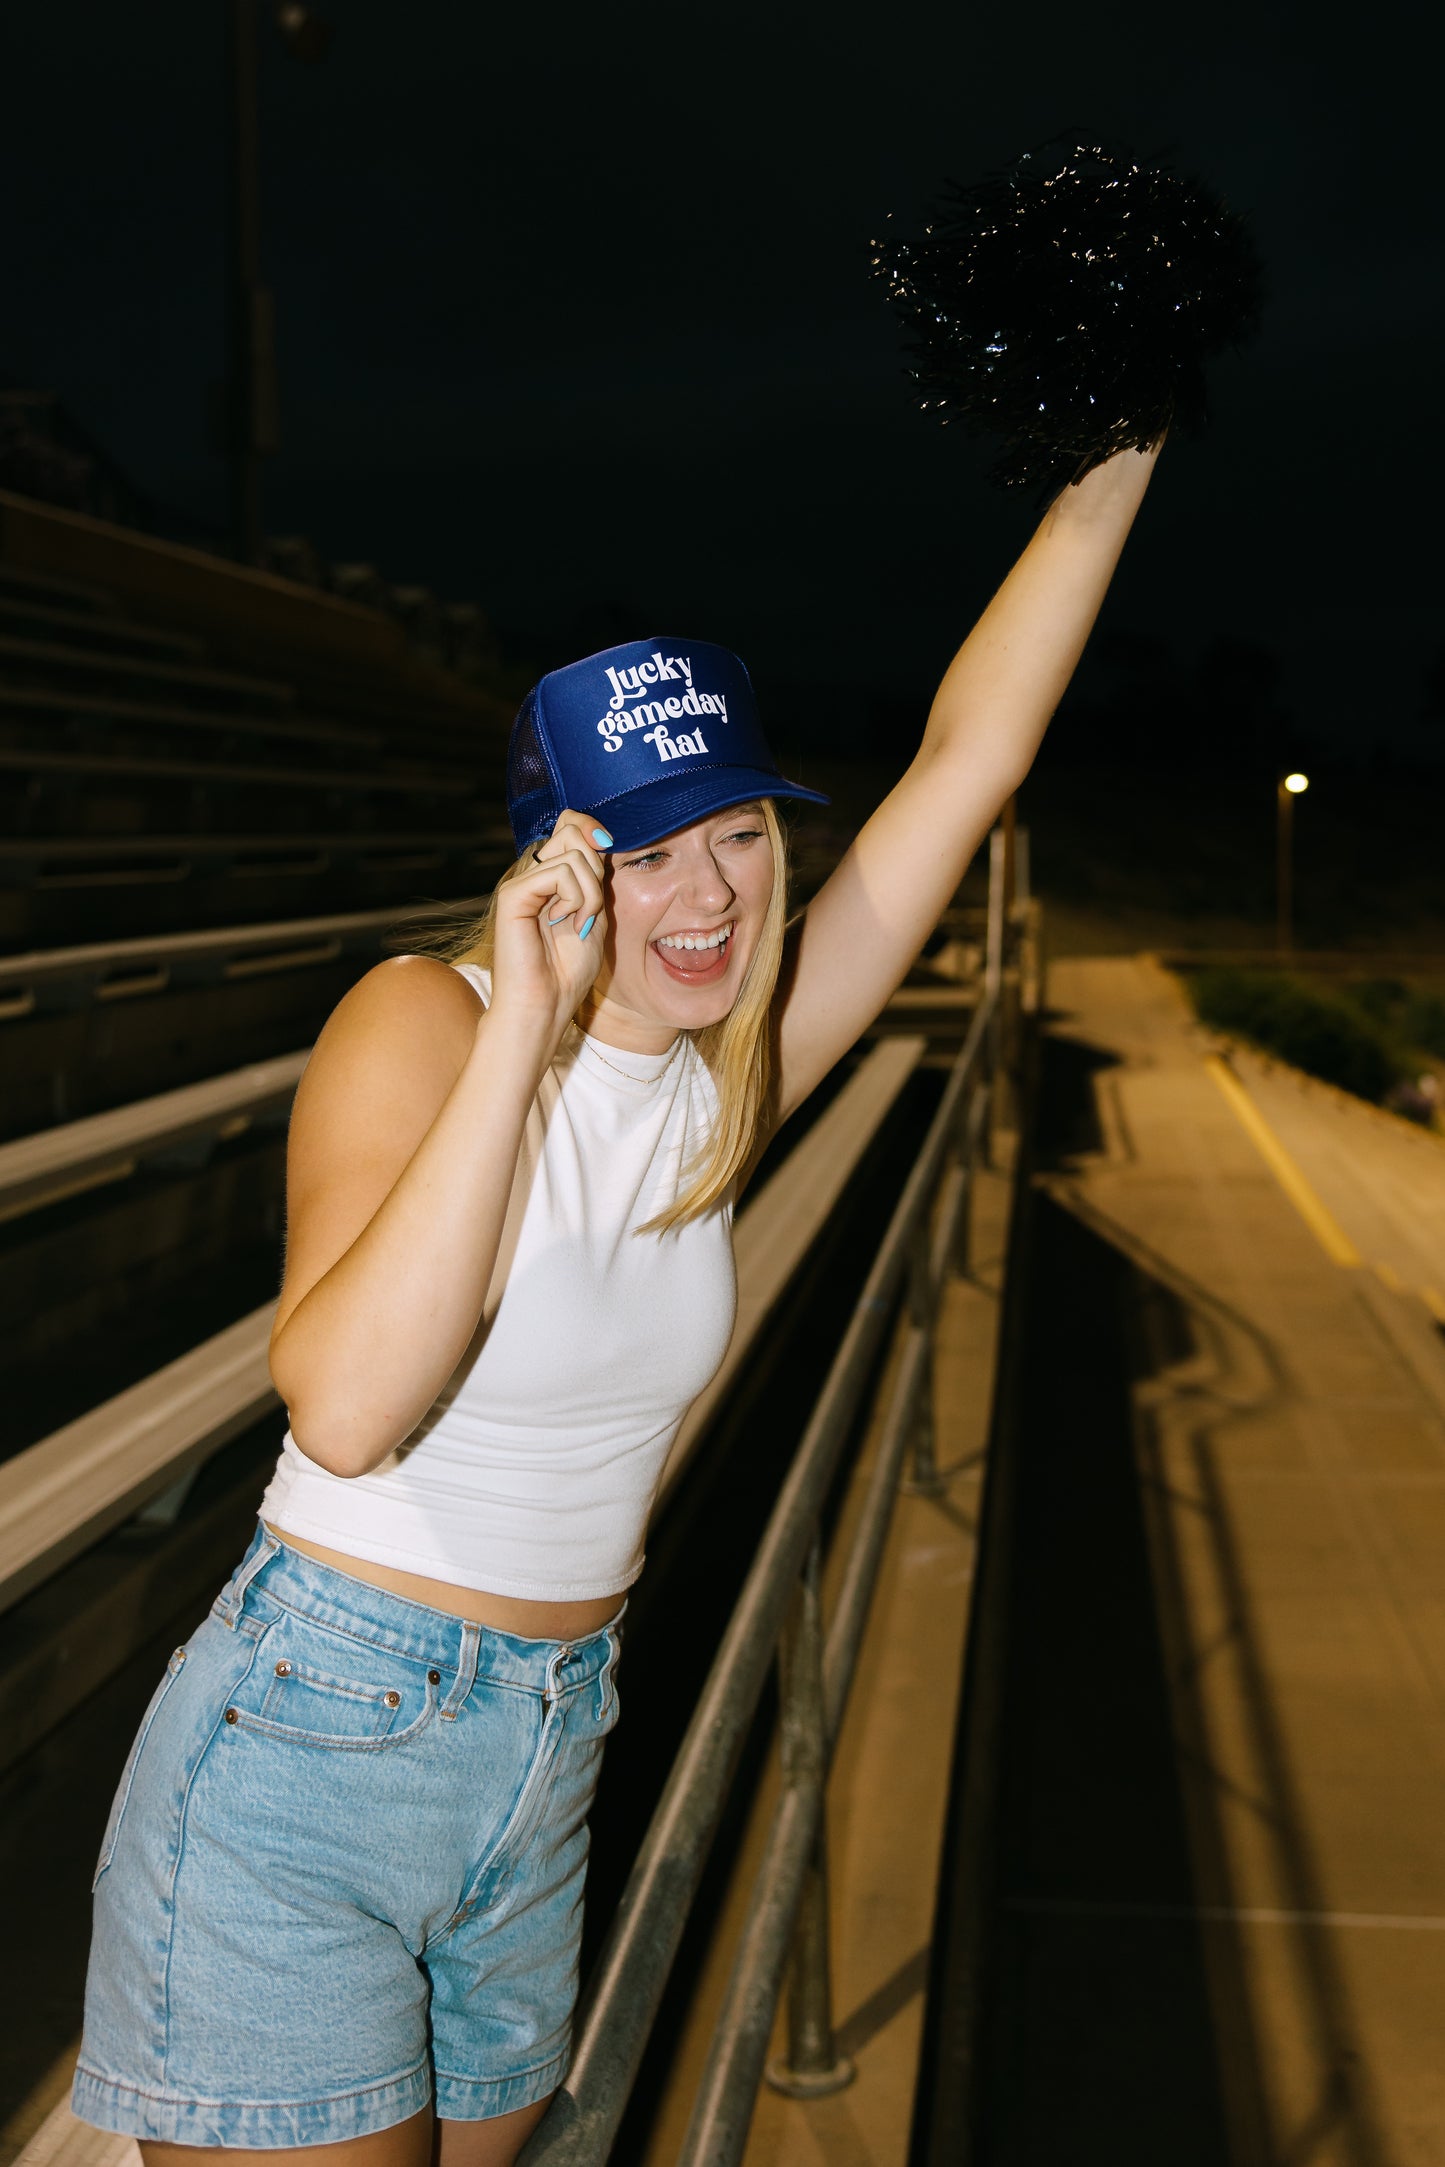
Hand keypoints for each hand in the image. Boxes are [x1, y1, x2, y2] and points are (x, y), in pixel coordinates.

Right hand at [488, 810, 611, 1050]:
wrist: (544, 1005)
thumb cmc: (567, 971)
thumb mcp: (593, 913)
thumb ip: (594, 877)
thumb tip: (598, 836)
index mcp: (549, 877)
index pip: (569, 824)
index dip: (591, 829)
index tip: (606, 854)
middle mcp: (532, 874)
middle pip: (572, 831)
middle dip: (595, 869)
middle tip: (588, 909)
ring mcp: (520, 882)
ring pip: (572, 852)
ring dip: (589, 891)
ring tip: (576, 921)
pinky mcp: (512, 894)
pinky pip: (558, 871)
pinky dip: (574, 896)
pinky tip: (563, 920)